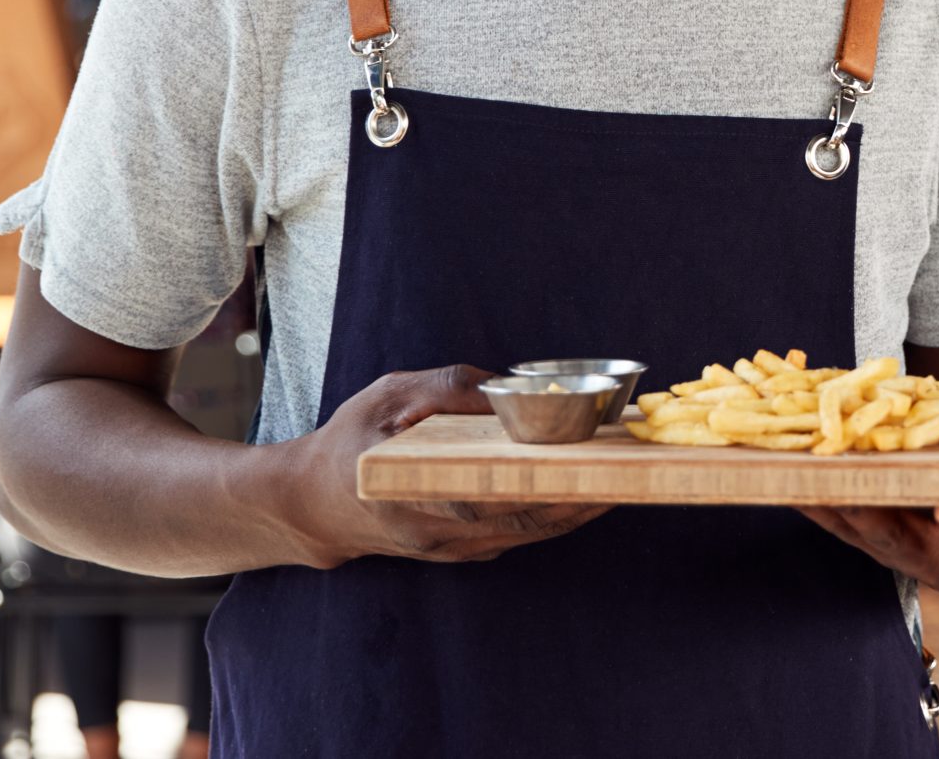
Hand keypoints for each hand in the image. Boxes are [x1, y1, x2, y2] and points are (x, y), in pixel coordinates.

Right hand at [280, 365, 612, 567]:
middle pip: (523, 522)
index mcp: (413, 492)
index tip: (589, 465)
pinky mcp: (458, 552)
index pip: (491, 495)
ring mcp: (449, 549)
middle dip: (579, 500)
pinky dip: (552, 516)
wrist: (311, 505)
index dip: (544, 485)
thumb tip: (505, 385)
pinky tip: (584, 493)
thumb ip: (445, 388)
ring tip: (620, 481)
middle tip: (626, 473)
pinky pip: (516, 536)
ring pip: (526, 534)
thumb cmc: (349, 441)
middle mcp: (436, 532)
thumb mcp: (387, 396)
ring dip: (575, 511)